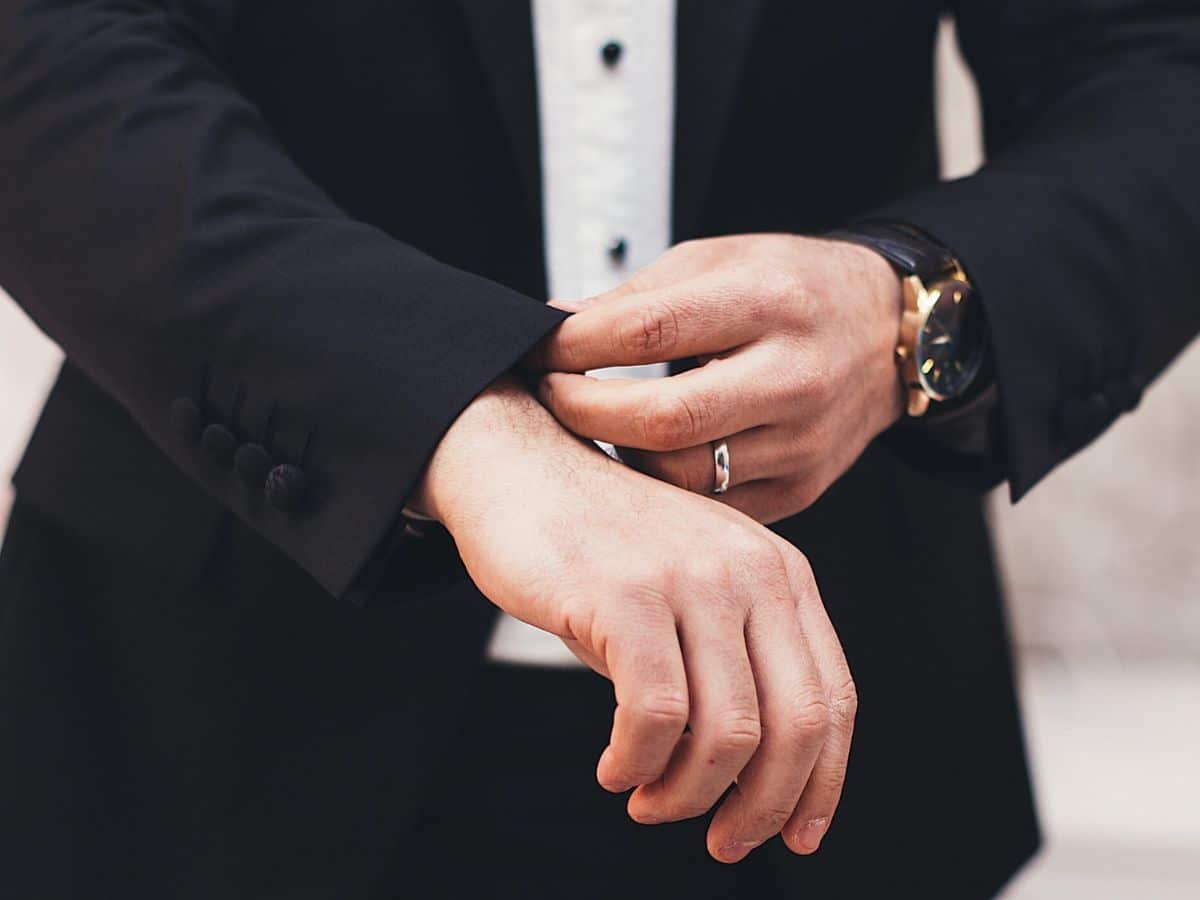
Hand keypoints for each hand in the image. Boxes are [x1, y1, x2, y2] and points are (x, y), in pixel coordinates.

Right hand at [413, 378, 856, 861]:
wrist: (520, 468)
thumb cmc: (603, 546)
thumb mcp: (694, 591)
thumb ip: (733, 663)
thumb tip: (752, 781)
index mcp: (781, 572)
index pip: (833, 698)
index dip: (822, 782)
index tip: (796, 836)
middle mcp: (750, 571)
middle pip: (795, 724)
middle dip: (763, 806)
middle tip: (723, 841)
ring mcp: (689, 579)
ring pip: (726, 732)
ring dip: (688, 794)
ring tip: (649, 799)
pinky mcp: (626, 594)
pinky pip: (654, 715)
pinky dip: (637, 762)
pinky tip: (616, 767)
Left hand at [534, 234, 903, 521]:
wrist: (887, 333)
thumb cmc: (792, 287)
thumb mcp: (719, 260)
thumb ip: (637, 297)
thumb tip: (551, 323)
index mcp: (769, 301)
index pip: (649, 330)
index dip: (576, 345)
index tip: (540, 347)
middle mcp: (794, 375)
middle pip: (662, 420)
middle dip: (583, 411)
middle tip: (551, 393)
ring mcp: (802, 441)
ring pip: (681, 476)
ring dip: (618, 455)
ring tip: (594, 425)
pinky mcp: (801, 487)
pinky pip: (709, 507)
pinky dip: (663, 487)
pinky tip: (641, 455)